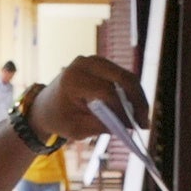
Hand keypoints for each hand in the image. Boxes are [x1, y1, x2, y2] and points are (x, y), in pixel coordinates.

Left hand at [30, 54, 145, 145]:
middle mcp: (84, 64)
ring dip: (137, 97)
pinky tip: (135, 110)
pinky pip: (123, 77)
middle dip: (137, 101)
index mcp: (74, 80)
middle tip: (144, 123)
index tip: (132, 128)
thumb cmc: (60, 118)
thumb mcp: (78, 129)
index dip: (122, 110)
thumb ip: (102, 125)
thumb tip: (130, 124)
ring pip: (126, 76)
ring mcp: (94, 60)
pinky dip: (132, 93)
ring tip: (142, 119)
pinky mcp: (101, 63)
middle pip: (122, 78)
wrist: (46, 105)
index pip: (106, 92)